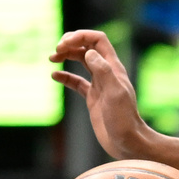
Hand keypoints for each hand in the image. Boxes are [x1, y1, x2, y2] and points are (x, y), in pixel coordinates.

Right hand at [49, 30, 148, 158]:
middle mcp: (107, 73)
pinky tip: (54, 76)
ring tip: (52, 58)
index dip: (81, 36)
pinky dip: (65, 76)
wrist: (127, 142)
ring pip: (82, 62)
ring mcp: (100, 85)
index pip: (98, 40)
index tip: (63, 44)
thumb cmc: (123, 119)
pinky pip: (77, 82)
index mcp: (113, 68)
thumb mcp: (114, 93)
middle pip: (88, 47)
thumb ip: (103, 71)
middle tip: (56, 51)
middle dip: (71, 43)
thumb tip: (90, 52)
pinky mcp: (93, 98)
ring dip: (67, 55)